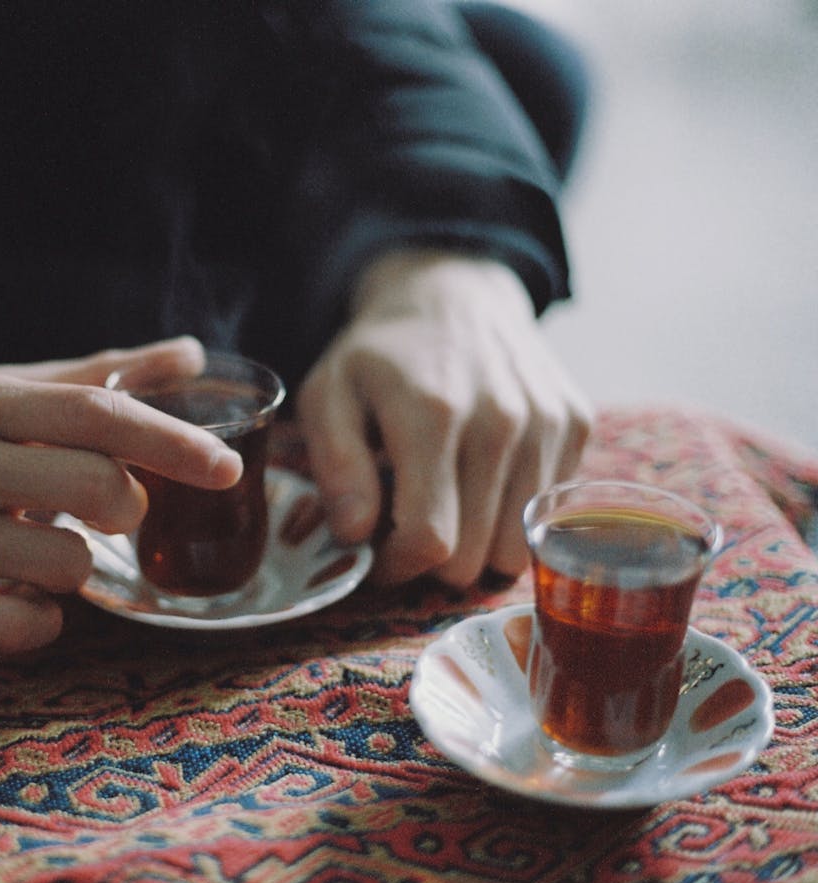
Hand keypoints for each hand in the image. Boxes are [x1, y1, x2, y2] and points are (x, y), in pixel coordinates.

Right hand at [0, 337, 240, 653]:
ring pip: (59, 562)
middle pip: (91, 484)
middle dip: (128, 509)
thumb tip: (190, 351)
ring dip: (77, 570)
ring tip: (44, 555)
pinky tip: (22, 606)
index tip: (230, 468)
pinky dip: (38, 625)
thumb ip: (92, 375)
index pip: (96, 411)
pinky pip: (10, 627)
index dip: (172, 440)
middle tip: (114, 513)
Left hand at [298, 250, 591, 587]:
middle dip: (429, 558)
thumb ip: (335, 467)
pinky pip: (546, 516)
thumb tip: (354, 535)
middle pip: (471, 556)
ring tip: (442, 502)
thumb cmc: (381, 356)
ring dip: (472, 543)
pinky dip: (510, 514)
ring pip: (514, 551)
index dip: (396, 566)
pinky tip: (481, 476)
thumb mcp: (328, 395)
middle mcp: (502, 420)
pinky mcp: (576, 423)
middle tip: (404, 524)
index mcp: (433, 414)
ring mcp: (547, 422)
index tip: (376, 556)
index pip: (429, 538)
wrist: (453, 295)